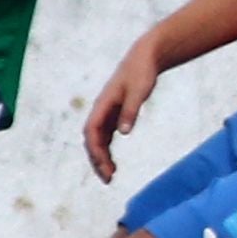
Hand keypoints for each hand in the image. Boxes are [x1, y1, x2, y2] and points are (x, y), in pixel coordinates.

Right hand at [83, 40, 162, 183]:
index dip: (96, 150)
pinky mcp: (114, 114)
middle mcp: (101, 110)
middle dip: (97, 159)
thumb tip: (123, 132)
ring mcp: (106, 112)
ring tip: (110, 176)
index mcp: (103, 104)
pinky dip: (107, 150)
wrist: (144, 58)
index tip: (105, 165)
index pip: (92, 131)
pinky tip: (113, 163)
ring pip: (97, 140)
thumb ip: (131, 111)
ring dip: (101, 158)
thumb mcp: (139, 91)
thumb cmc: (142, 72)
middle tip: (108, 179)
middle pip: (92, 139)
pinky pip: (105, 137)